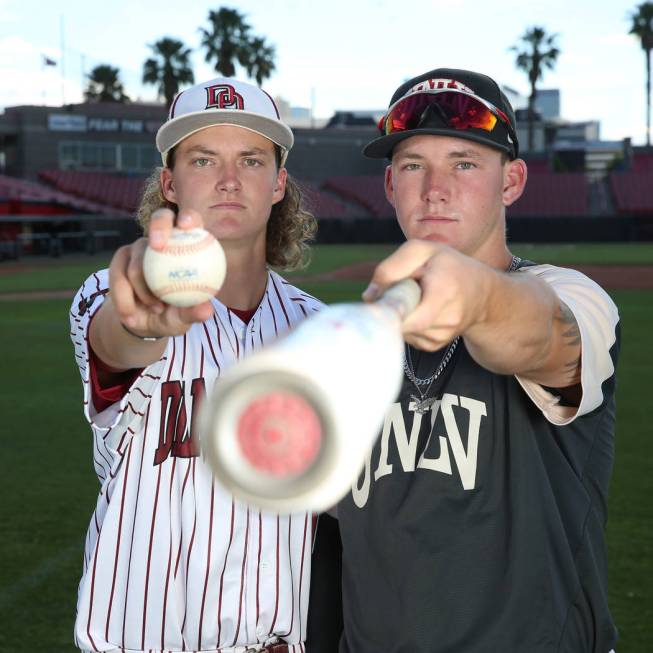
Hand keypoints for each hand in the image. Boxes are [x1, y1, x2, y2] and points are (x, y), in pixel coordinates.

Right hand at [109, 208, 214, 337]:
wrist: (144, 323)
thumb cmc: (172, 316)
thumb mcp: (184, 318)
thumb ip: (194, 312)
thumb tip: (206, 310)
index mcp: (187, 246)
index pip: (191, 223)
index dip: (189, 218)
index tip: (186, 225)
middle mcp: (164, 241)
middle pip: (161, 218)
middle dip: (159, 226)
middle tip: (157, 245)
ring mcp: (140, 248)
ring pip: (137, 259)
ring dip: (143, 289)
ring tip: (155, 310)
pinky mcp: (121, 260)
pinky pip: (118, 275)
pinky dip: (124, 299)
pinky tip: (131, 316)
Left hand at [363, 240, 490, 350]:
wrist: (482, 292)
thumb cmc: (449, 266)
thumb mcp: (421, 251)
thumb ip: (391, 268)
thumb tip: (369, 297)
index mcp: (444, 293)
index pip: (411, 318)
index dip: (391, 310)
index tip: (382, 300)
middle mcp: (446, 320)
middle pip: (400, 323)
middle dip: (392, 308)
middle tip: (400, 290)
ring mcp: (440, 336)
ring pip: (401, 330)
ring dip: (400, 315)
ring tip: (416, 298)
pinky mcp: (433, 345)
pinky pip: (407, 336)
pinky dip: (406, 323)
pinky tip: (419, 310)